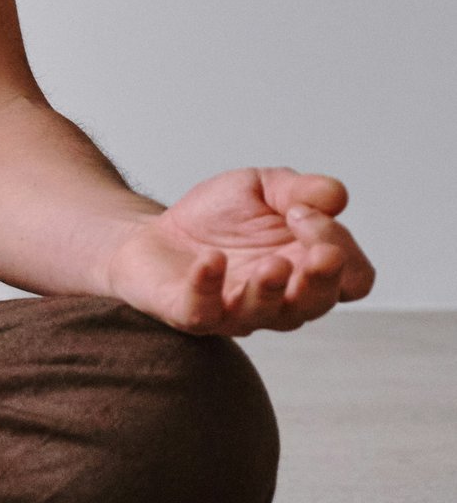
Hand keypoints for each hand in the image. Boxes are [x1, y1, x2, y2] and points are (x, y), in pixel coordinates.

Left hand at [105, 167, 375, 335]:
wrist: (149, 234)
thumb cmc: (216, 218)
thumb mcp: (260, 188)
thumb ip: (298, 189)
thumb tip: (336, 196)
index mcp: (307, 269)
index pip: (352, 277)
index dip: (342, 249)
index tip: (304, 212)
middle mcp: (281, 299)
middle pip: (318, 303)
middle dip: (322, 277)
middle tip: (317, 248)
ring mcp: (236, 311)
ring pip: (267, 315)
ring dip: (271, 290)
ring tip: (271, 264)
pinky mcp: (191, 314)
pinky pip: (203, 312)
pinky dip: (207, 286)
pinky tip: (210, 260)